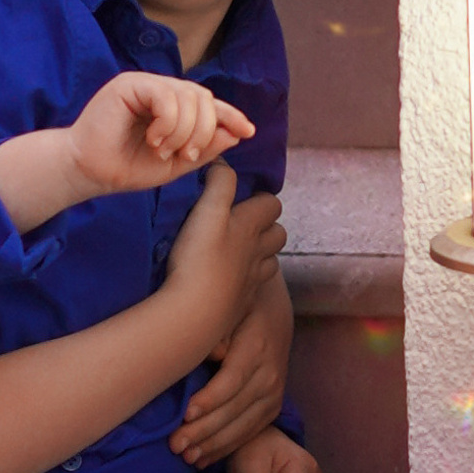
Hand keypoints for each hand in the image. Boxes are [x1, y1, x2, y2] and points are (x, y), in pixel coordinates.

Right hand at [66, 72, 254, 197]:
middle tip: (187, 155)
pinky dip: (168, 122)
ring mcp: (144, 84)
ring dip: (184, 130)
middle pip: (203, 97)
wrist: (89, 172)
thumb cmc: (126, 167)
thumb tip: (235, 132)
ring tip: (164, 151)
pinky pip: (166, 95)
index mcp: (172, 107)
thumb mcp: (175, 163)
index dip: (230, 114)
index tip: (247, 131)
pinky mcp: (129, 83)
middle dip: (204, 129)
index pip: (208, 103)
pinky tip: (154, 139)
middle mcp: (160, 90)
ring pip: (187, 96)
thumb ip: (204, 149)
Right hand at [158, 166, 284, 344]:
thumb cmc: (199, 257)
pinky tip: (230, 281)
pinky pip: (254, 288)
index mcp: (251, 226)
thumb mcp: (207, 211)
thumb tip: (222, 160)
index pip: (272, 204)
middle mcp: (258, 252)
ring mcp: (253, 281)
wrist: (195, 311)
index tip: (243, 198)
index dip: (261, 199)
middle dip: (267, 227)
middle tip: (243, 224)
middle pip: (278, 234)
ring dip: (260, 254)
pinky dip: (247, 281)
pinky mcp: (242, 304)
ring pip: (270, 262)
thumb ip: (219, 182)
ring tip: (240, 252)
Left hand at [171, 279, 290, 468]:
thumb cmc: (238, 310)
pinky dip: (226, 448)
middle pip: (235, 409)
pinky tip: (204, 459)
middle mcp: (269, 375)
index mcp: (256, 349)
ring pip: (243, 427)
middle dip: (204, 431)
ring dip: (214, 445)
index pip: (232, 380)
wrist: (272, 311)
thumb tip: (209, 351)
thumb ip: (217, 331)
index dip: (210, 400)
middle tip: (176, 445)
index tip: (186, 414)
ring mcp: (274, 394)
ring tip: (187, 458)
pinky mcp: (272, 407)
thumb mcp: (228, 311)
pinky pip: (250, 433)